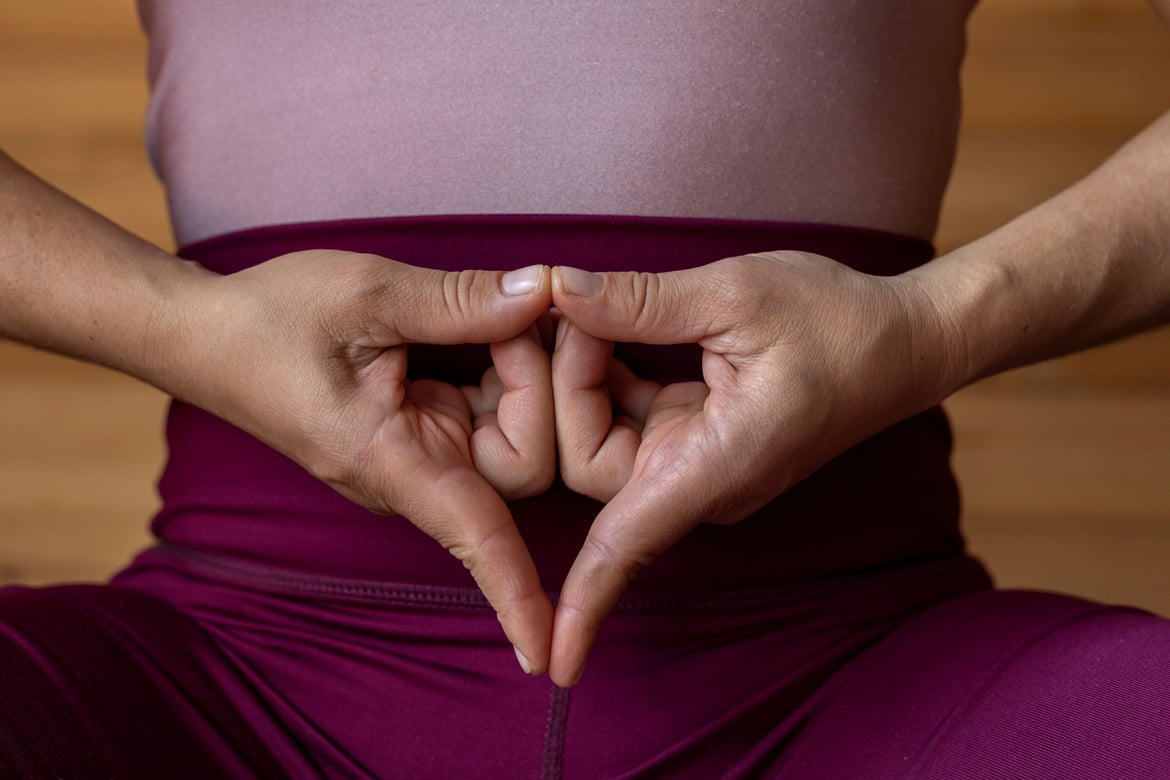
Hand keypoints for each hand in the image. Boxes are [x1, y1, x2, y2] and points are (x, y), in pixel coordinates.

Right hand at [178, 250, 556, 673]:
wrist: (210, 334)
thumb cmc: (269, 320)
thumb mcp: (364, 295)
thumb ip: (457, 300)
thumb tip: (542, 292)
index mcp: (389, 461)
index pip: (473, 536)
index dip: (516, 591)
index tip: (548, 661)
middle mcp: (415, 473)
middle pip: (526, 460)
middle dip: (541, 381)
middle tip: (525, 306)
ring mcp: (424, 451)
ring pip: (519, 430)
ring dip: (525, 365)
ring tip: (503, 304)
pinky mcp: (429, 426)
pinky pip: (496, 406)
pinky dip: (507, 361)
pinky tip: (494, 319)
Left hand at [547, 253, 954, 685]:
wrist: (904, 341)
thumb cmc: (837, 320)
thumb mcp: (737, 293)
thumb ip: (642, 301)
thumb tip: (558, 290)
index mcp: (717, 466)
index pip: (628, 545)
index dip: (582, 601)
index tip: (552, 663)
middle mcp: (702, 483)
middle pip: (586, 460)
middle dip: (566, 382)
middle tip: (574, 304)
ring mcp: (698, 467)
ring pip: (599, 437)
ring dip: (584, 373)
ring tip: (590, 306)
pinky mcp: (696, 443)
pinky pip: (625, 419)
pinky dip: (608, 372)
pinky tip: (610, 324)